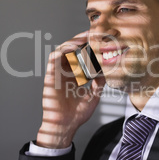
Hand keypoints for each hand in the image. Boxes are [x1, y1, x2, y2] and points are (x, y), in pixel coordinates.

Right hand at [36, 31, 104, 148]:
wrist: (65, 126)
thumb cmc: (77, 114)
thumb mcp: (94, 95)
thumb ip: (99, 83)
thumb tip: (107, 72)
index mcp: (76, 75)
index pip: (83, 56)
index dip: (92, 47)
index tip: (104, 40)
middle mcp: (66, 71)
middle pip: (74, 49)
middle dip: (84, 39)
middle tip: (97, 33)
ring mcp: (58, 72)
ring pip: (64, 49)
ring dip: (74, 41)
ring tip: (86, 36)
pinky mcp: (51, 74)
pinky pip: (55, 56)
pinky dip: (64, 49)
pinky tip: (75, 45)